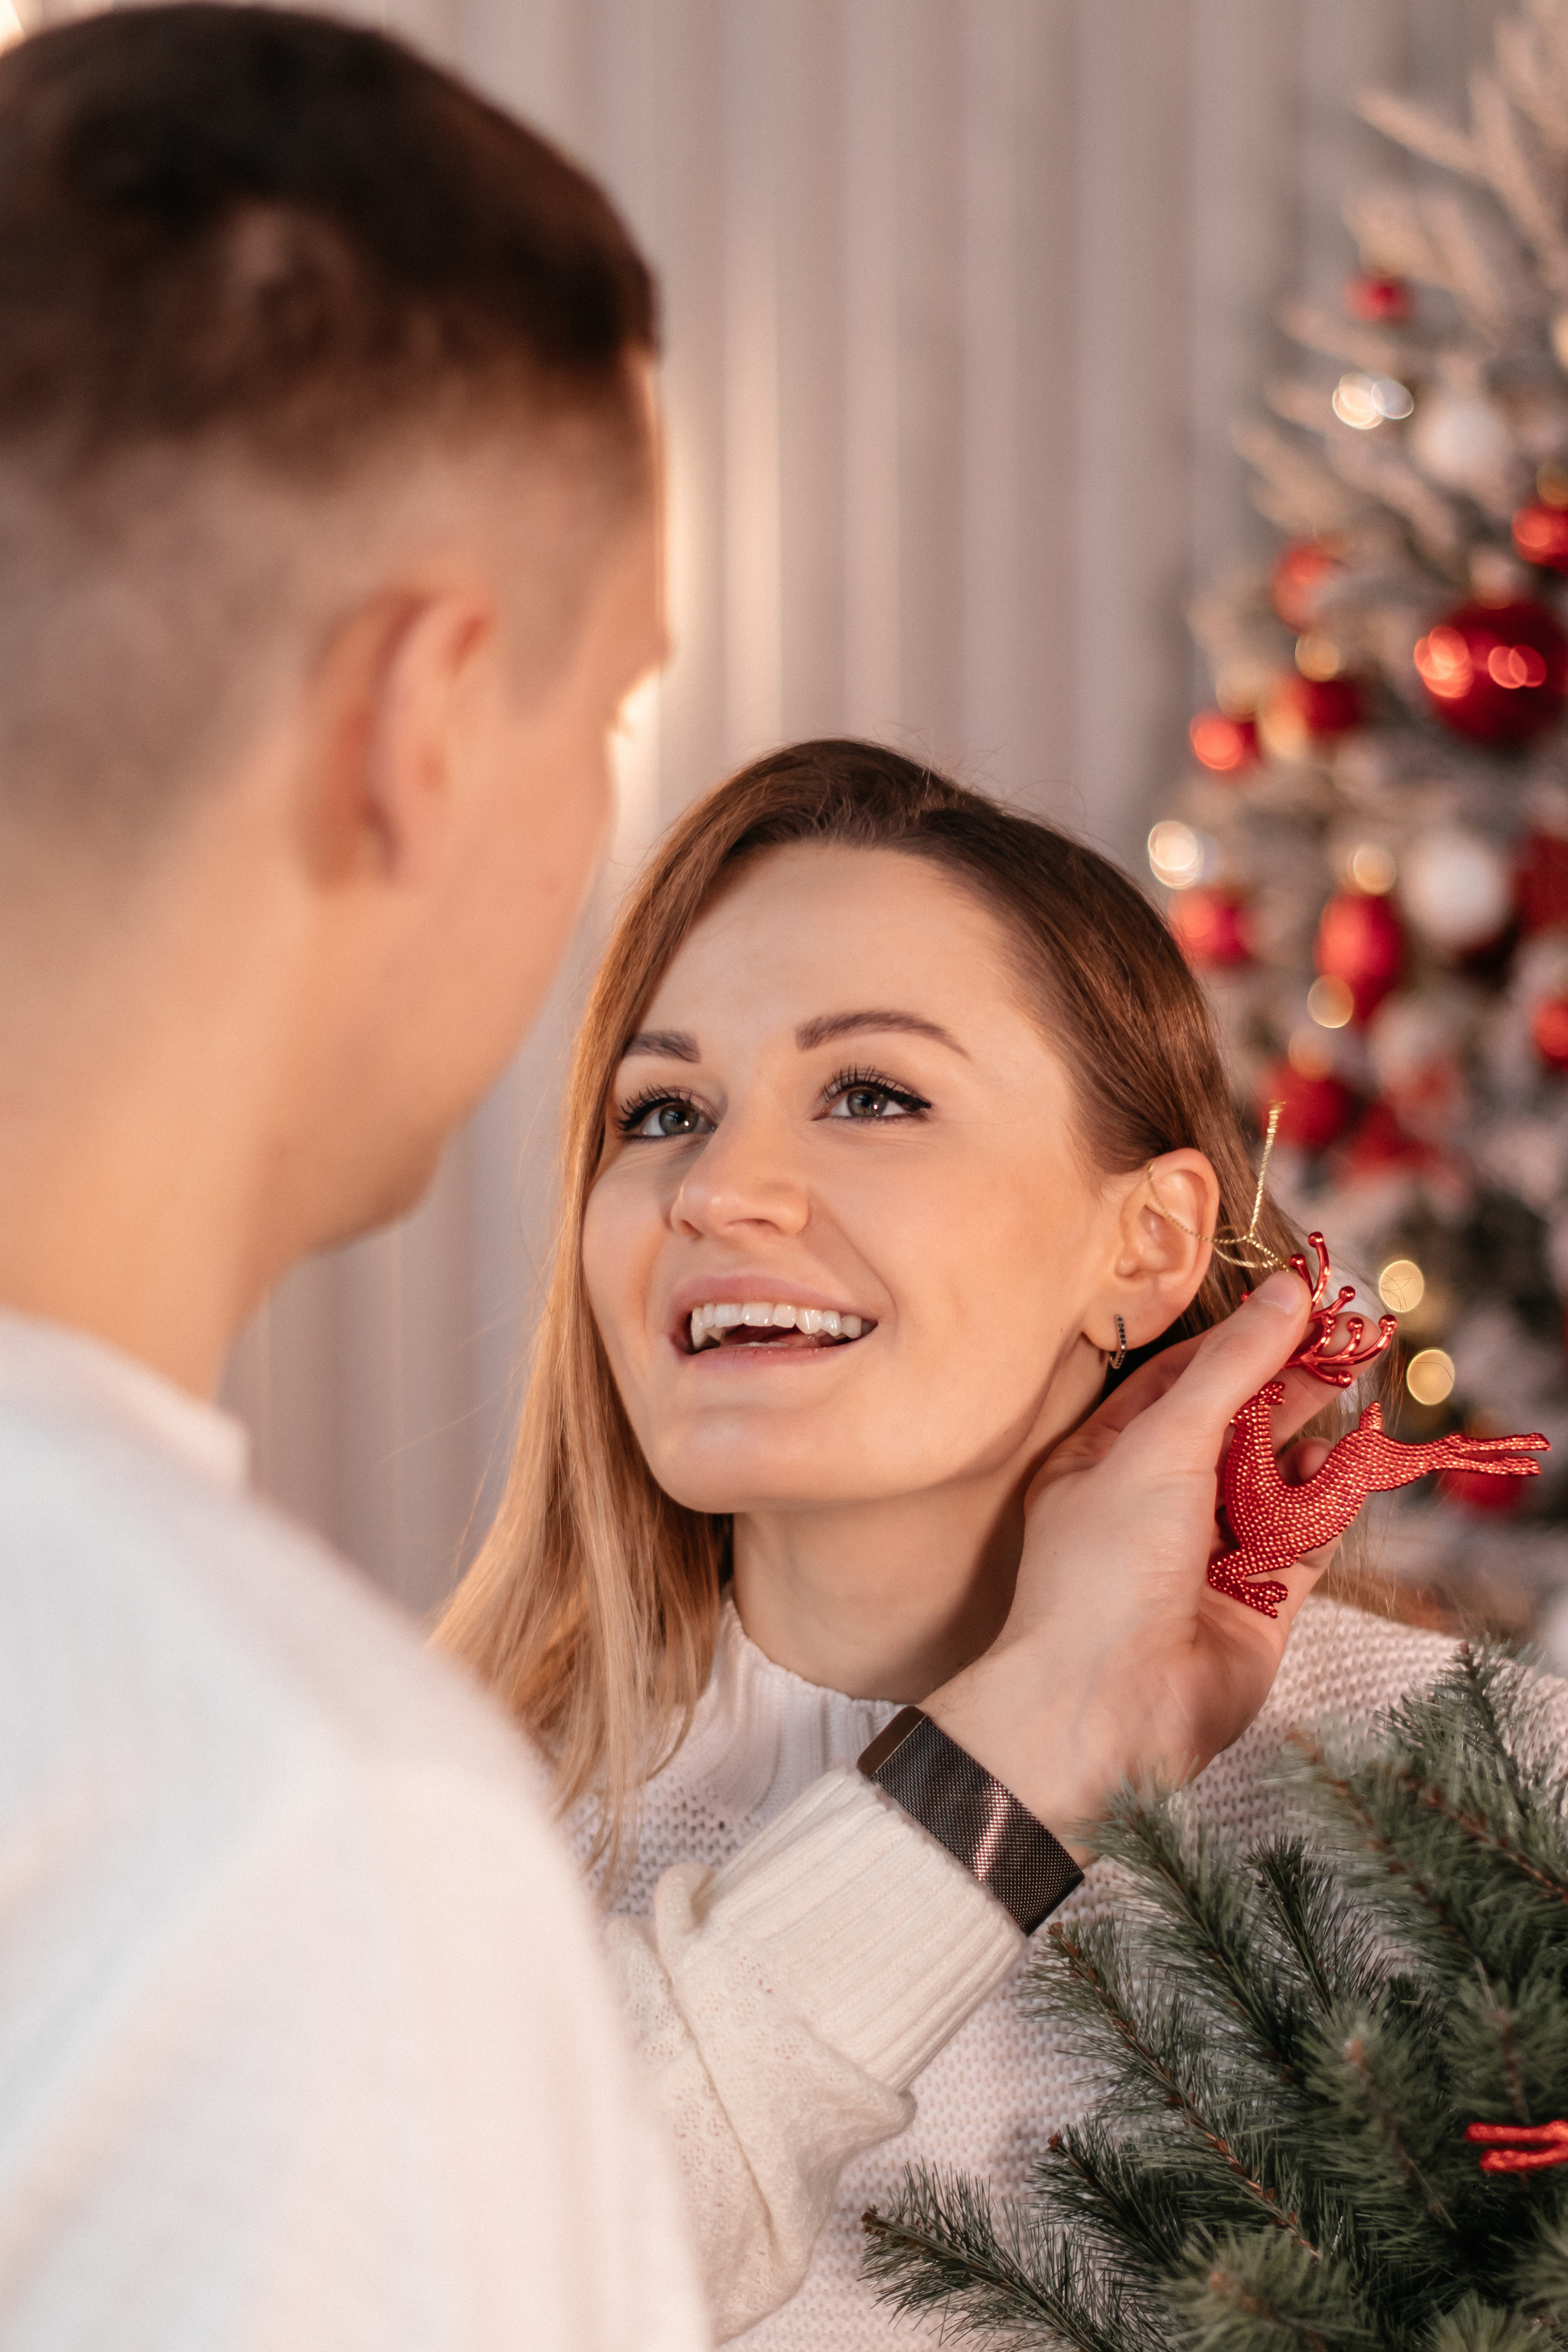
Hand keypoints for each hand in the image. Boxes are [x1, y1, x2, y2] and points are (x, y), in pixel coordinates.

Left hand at [922, 1268, 1329, 1858]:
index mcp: (1100, 1462)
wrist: (1109, 1709)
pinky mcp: (1257, 1603)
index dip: (1235, 1340)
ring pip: (1273, 1482)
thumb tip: (1287, 1290)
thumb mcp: (1164, 1443)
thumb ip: (1232, 1368)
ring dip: (1309, 1441)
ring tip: (1348, 1393)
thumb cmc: (1107, 1568)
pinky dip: (1324, 1504)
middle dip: (1285, 1385)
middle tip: (1345, 1340)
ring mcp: (1205, 1555)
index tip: (1296, 1301)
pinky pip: (1302, 1539)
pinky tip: (1337, 1466)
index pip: (1174, 1380)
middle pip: (1231, 1428)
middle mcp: (1151, 1505)